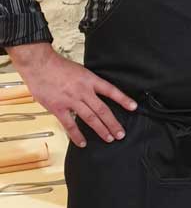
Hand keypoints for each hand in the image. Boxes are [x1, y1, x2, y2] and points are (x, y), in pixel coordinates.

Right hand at [6, 42, 136, 146]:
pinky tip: (82, 142)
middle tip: (121, 133)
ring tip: (109, 138)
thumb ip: (89, 82)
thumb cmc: (59, 66)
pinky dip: (76, 135)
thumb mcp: (81, 70)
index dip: (123, 99)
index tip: (133, 107)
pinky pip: (69, 124)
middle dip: (113, 123)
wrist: (40, 65)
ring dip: (101, 129)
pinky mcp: (58, 108)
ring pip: (90, 118)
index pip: (111, 91)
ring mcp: (71, 100)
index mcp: (90, 80)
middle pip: (102, 109)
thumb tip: (97, 92)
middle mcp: (83, 91)